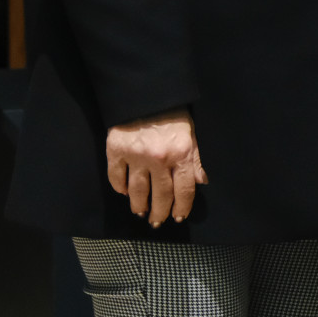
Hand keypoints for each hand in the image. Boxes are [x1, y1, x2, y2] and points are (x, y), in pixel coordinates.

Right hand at [106, 108, 205, 226]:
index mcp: (181, 154)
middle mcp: (159, 159)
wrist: (146, 94)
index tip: (178, 218)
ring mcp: (136, 156)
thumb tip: (202, 182)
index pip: (184, 189)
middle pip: (160, 195)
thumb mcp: (191, 135)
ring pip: (137, 191)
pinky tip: (125, 194)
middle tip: (157, 222)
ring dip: (139, 206)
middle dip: (160, 212)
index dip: (182, 207)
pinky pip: (116, 177)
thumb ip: (195, 160)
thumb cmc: (173, 115)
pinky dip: (120, 188)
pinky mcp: (115, 151)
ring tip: (141, 213)